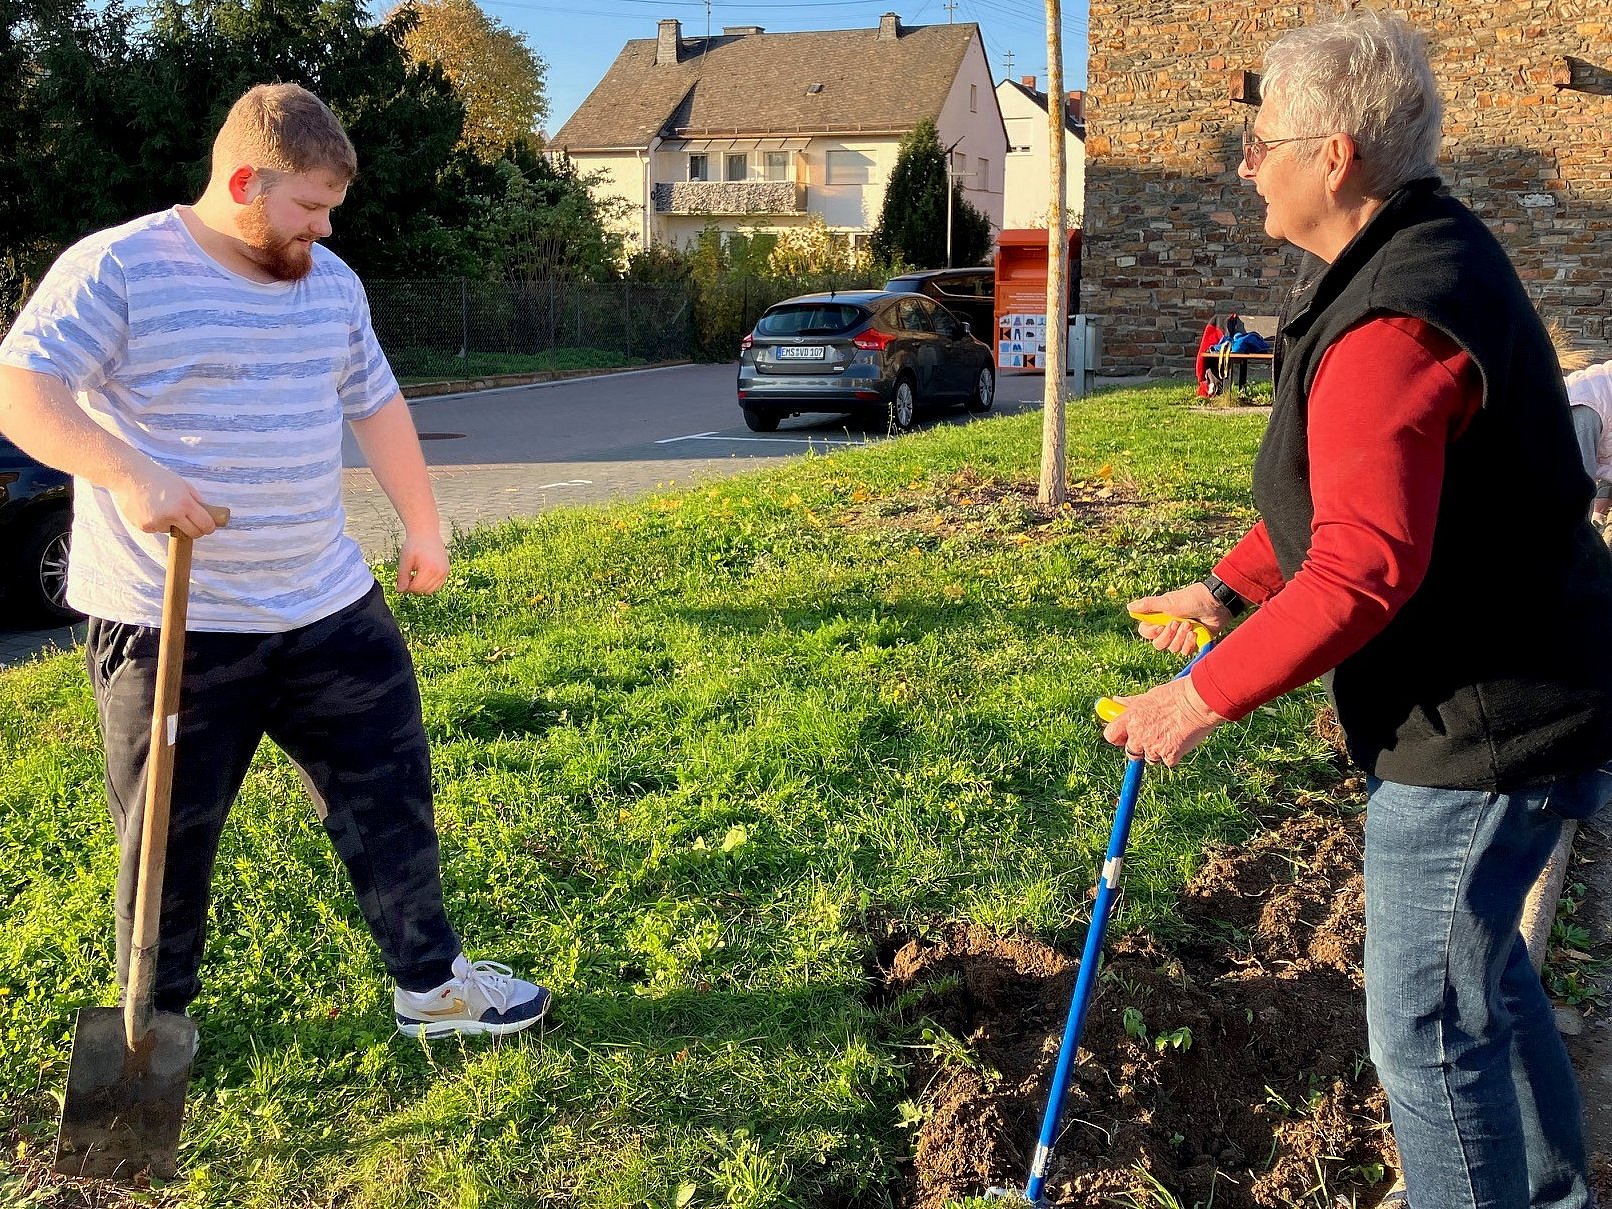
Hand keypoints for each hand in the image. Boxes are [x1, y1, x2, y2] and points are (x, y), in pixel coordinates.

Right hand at [112, 463, 218, 537]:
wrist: (130, 476)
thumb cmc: (159, 478)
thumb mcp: (183, 485)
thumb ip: (196, 500)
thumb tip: (208, 515)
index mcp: (185, 503)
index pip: (205, 524)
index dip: (209, 527)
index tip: (208, 528)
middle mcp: (172, 514)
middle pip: (193, 533)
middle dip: (195, 531)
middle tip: (191, 525)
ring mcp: (157, 522)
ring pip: (172, 530)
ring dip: (170, 523)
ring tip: (159, 507)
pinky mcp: (144, 526)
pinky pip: (156, 529)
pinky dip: (155, 522)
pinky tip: (148, 509)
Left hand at [396, 532, 448, 594]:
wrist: (426, 533)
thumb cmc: (413, 545)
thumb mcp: (405, 560)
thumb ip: (402, 577)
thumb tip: (400, 591)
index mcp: (428, 568)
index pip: (416, 588)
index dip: (406, 587)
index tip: (403, 579)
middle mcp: (439, 571)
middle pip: (424, 590)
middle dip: (414, 587)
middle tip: (408, 576)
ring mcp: (445, 571)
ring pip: (431, 590)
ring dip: (422, 587)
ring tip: (416, 575)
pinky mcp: (447, 570)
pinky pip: (438, 585)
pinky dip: (430, 584)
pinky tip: (423, 574)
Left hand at [1101, 676, 1225, 766]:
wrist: (1199, 702)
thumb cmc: (1176, 695)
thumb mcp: (1148, 696)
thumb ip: (1131, 704)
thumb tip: (1116, 702)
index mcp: (1131, 718)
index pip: (1110, 735)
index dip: (1117, 738)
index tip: (1124, 737)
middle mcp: (1138, 734)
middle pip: (1130, 752)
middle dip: (1139, 748)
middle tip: (1154, 737)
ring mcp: (1153, 747)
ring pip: (1150, 758)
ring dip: (1159, 751)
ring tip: (1173, 733)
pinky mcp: (1169, 756)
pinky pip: (1168, 761)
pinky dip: (1174, 754)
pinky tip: (1182, 739)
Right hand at [1129, 582, 1234, 655]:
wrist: (1216, 604)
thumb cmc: (1192, 599)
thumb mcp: (1168, 601)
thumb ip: (1148, 605)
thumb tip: (1129, 607)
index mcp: (1159, 618)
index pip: (1145, 632)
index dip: (1151, 632)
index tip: (1159, 625)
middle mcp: (1168, 628)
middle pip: (1158, 644)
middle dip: (1168, 635)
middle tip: (1177, 622)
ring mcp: (1180, 636)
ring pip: (1172, 649)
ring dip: (1180, 638)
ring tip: (1190, 625)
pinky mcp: (1192, 642)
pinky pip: (1185, 652)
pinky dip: (1189, 643)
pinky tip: (1195, 634)